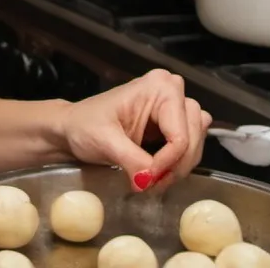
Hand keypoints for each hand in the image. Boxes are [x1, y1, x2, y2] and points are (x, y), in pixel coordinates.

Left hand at [63, 69, 211, 191]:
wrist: (72, 128)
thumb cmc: (83, 125)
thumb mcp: (104, 140)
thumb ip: (131, 159)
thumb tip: (149, 181)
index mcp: (157, 86)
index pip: (180, 134)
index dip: (168, 161)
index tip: (147, 179)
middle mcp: (170, 91)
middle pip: (194, 137)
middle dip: (176, 165)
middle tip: (153, 183)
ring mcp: (174, 107)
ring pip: (196, 143)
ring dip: (180, 166)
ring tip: (154, 179)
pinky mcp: (172, 123)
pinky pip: (191, 146)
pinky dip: (178, 163)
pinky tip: (159, 172)